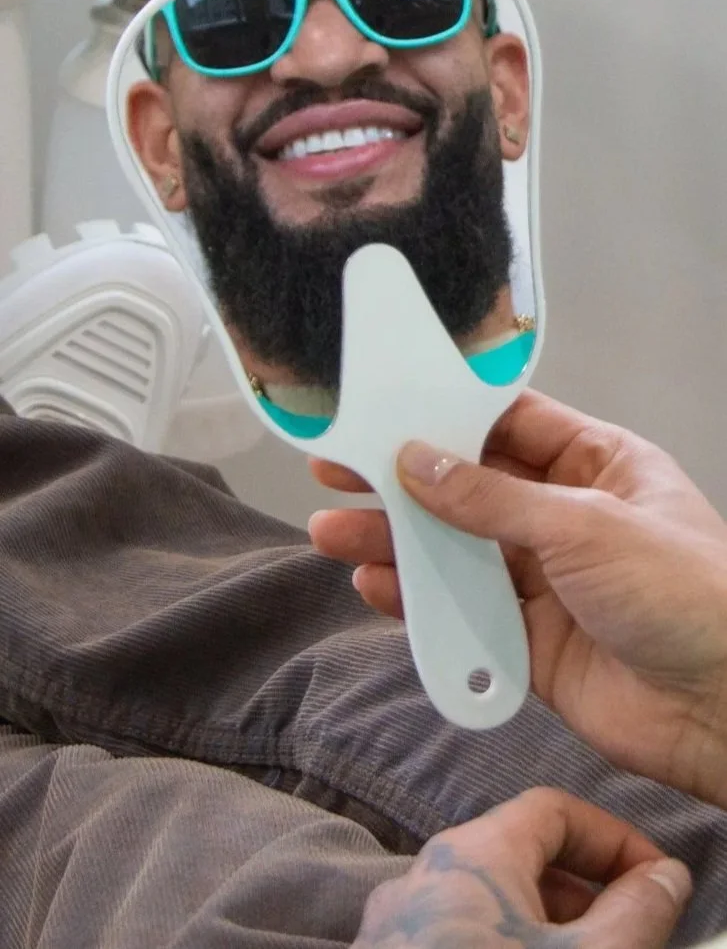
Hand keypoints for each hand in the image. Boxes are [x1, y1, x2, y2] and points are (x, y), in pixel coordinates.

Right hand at [309, 390, 726, 806]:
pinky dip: (421, 603)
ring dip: (399, 543)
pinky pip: (466, 614)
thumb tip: (418, 462)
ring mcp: (550, 581)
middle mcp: (568, 517)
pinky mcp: (534, 643)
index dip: (445, 416)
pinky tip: (375, 587)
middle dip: (405, 481)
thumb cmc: (685, 593)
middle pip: (471, 489)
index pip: (509, 424)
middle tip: (338, 469)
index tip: (382, 411)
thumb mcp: (587, 525)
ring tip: (333, 532)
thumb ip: (493, 499)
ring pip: (460, 552)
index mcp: (598, 465)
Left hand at [353, 788, 691, 948]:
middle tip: (631, 938)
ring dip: (546, 929)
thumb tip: (664, 876)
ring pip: (487, 905)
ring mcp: (397, 927)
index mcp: (471, 853)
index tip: (656, 884)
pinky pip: (456, 939)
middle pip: (518, 857)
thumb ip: (637, 912)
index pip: (553, 810)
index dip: (613, 840)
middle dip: (584, 893)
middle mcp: (423, 877)